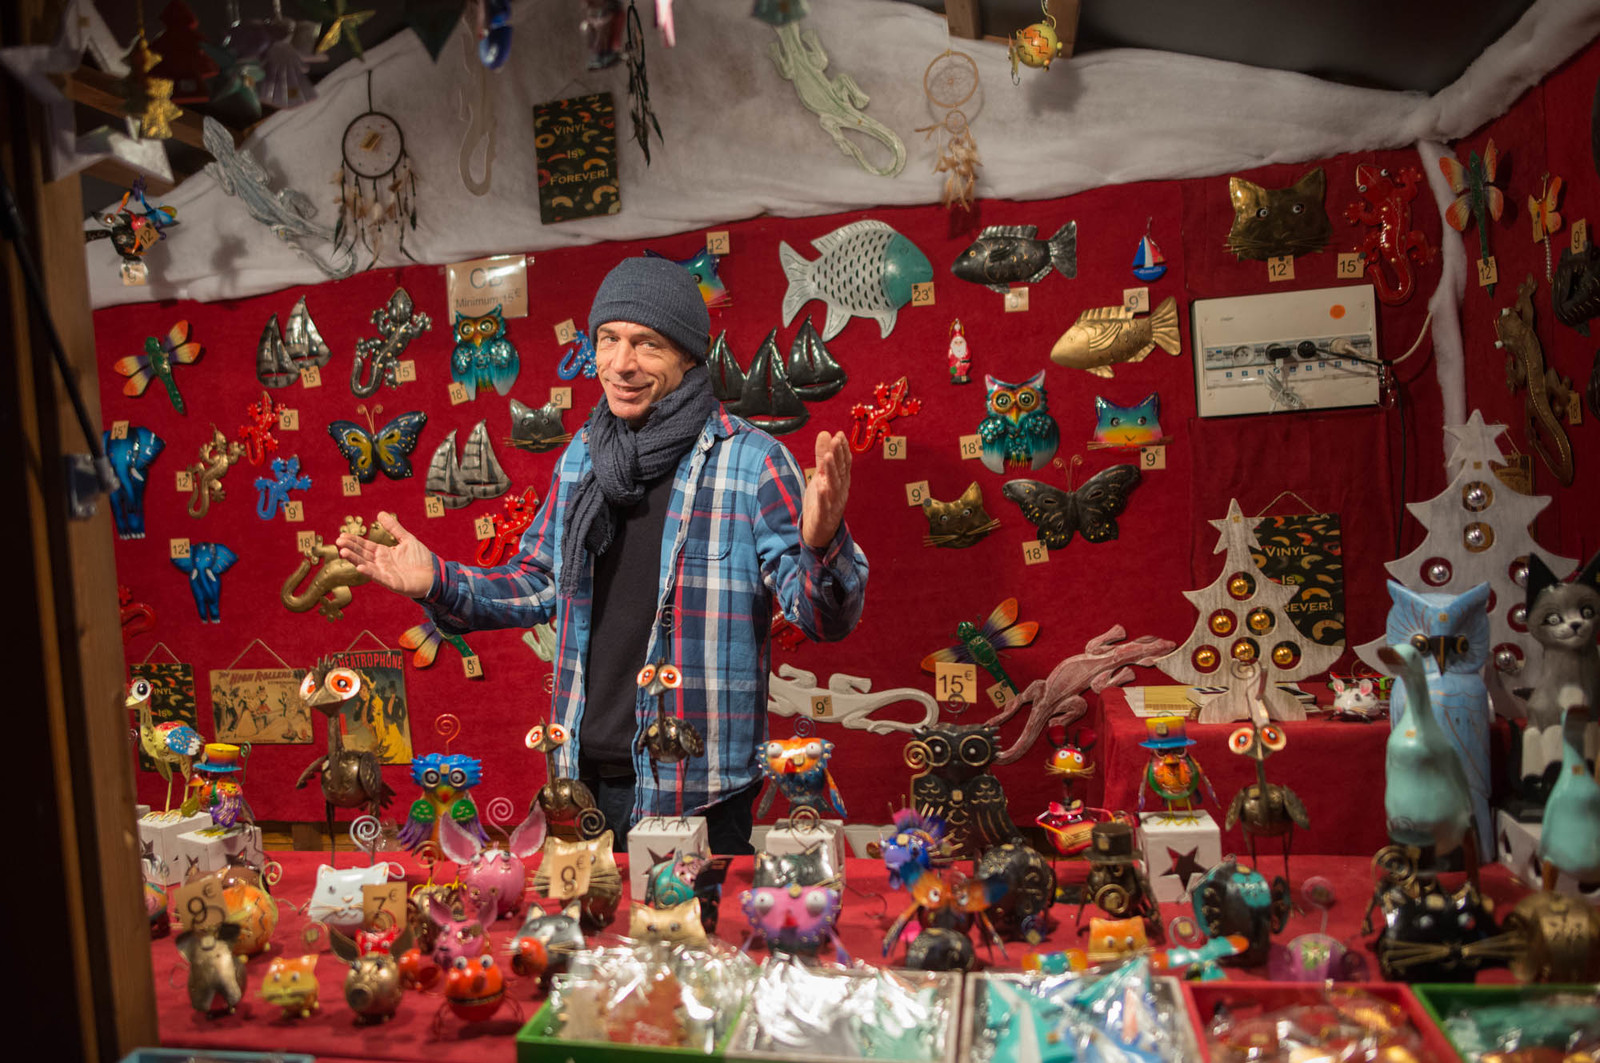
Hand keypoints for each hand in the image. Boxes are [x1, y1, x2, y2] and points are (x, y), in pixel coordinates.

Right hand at [337, 511, 435, 596]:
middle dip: (350, 548)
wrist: (434, 574)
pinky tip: (360, 567)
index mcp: (384, 553)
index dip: (354, 541)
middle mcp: (381, 563)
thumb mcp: (407, 539)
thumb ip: (394, 528)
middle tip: (338, 542)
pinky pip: (378, 577)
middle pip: (362, 554)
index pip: (365, 545)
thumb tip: (380, 513)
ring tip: (343, 552)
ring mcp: (385, 573)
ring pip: (366, 565)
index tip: (342, 535)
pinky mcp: (392, 583)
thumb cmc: (420, 559)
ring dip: (354, 559)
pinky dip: (369, 572)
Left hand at [801, 431, 850, 549]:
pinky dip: (822, 496)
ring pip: (833, 486)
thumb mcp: (821, 475)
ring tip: (827, 458)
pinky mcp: (823, 516)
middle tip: (835, 440)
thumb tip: (825, 433)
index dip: (842, 449)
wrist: (821, 532)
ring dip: (831, 472)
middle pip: (840, 471)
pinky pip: (824, 505)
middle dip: (838, 456)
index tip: (839, 435)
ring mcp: (833, 504)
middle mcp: (839, 491)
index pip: (844, 463)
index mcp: (840, 481)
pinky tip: (820, 486)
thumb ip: (823, 455)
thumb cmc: (822, 502)